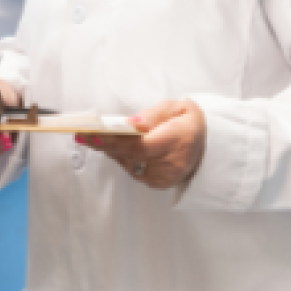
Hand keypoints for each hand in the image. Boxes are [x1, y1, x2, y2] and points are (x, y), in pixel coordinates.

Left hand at [76, 99, 206, 190]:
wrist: (207, 143)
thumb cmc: (188, 122)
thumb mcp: (176, 107)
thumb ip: (153, 115)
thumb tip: (130, 124)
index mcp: (177, 140)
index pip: (139, 145)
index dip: (114, 141)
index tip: (92, 134)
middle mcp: (172, 163)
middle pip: (130, 156)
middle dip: (105, 144)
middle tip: (84, 134)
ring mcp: (166, 177)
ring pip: (129, 164)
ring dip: (111, 151)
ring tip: (94, 138)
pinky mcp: (160, 183)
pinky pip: (134, 171)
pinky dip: (123, 159)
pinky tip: (114, 148)